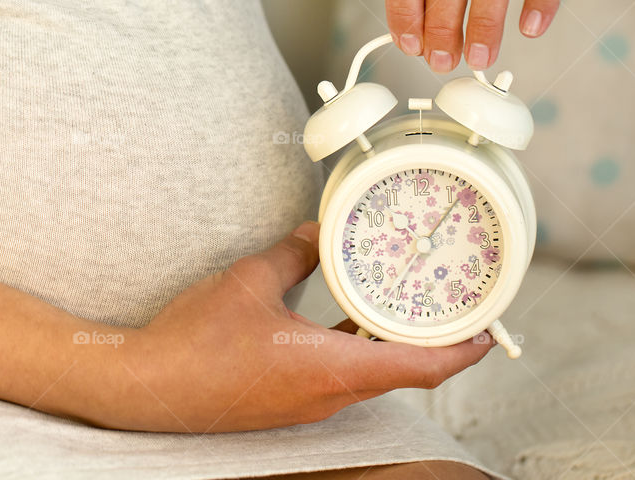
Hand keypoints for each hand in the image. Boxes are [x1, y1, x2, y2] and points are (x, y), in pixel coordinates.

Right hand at [92, 221, 491, 431]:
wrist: (147, 386)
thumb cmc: (196, 341)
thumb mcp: (251, 280)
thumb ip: (294, 253)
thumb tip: (317, 234)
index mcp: (331, 370)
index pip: (420, 368)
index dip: (462, 351)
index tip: (487, 331)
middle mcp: (328, 394)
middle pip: (403, 371)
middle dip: (434, 341)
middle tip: (453, 304)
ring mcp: (307, 401)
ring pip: (371, 374)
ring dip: (394, 343)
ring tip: (407, 303)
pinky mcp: (288, 399)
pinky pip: (341, 375)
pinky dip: (358, 348)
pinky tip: (348, 318)